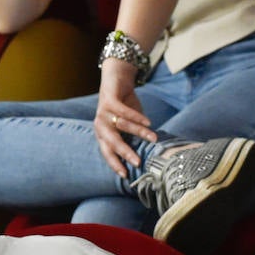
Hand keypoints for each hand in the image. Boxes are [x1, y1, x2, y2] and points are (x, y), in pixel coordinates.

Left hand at [94, 59, 156, 174]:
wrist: (115, 79)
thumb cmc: (123, 106)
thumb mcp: (127, 124)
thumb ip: (132, 137)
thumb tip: (148, 153)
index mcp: (102, 134)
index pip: (107, 153)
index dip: (115, 164)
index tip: (126, 175)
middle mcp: (100, 125)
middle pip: (112, 142)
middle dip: (125, 153)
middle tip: (137, 162)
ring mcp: (103, 113)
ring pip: (123, 126)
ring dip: (139, 132)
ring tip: (153, 138)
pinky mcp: (109, 100)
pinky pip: (124, 112)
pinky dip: (137, 117)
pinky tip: (148, 122)